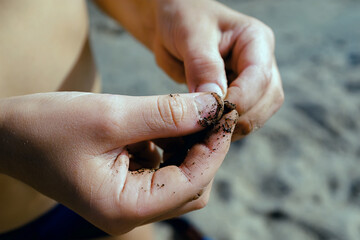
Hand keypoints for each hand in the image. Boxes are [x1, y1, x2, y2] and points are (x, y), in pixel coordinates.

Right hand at [0, 92, 236, 234]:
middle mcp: (131, 212)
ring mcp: (128, 200)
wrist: (9, 134)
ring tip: (189, 115)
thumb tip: (211, 107)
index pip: (193, 184)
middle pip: (192, 186)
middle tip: (211, 113)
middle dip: (205, 149)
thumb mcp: (112, 116)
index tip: (226, 116)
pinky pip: (163, 168)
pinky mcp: (126, 183)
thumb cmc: (49, 127)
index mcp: (126, 207)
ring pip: (181, 177)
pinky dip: (173, 146)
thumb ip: (166, 113)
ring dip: (190, 146)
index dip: (215, 149)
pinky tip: (167, 124)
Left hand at [152, 0, 283, 139]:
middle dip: (241, 118)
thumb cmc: (183, 17)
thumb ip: (203, 65)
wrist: (172, 24)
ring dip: (234, 127)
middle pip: (268, 100)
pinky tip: (205, 133)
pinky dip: (224, 128)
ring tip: (205, 133)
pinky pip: (239, 118)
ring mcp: (250, 80)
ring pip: (258, 114)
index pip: (259, 78)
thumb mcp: (190, 34)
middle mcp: (259, 62)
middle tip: (209, 129)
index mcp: (255, 40)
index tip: (213, 114)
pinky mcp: (237, 95)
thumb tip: (215, 101)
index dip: (240, 100)